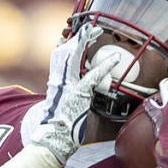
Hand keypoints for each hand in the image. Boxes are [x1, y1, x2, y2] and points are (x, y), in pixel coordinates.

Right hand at [29, 26, 118, 163]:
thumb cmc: (58, 127)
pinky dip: (105, 65)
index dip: (68, 42)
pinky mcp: (79, 94)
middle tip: (92, 28)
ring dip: (86, 42)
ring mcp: (68, 86)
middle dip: (78, 36)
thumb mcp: (61, 106)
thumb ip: (68, 95)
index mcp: (55, 82)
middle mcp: (59, 80)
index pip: (59, 55)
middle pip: (65, 50)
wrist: (52, 139)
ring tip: (98, 32)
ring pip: (74, 56)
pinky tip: (115, 58)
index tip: (76, 33)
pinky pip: (93, 76)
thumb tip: (77, 92)